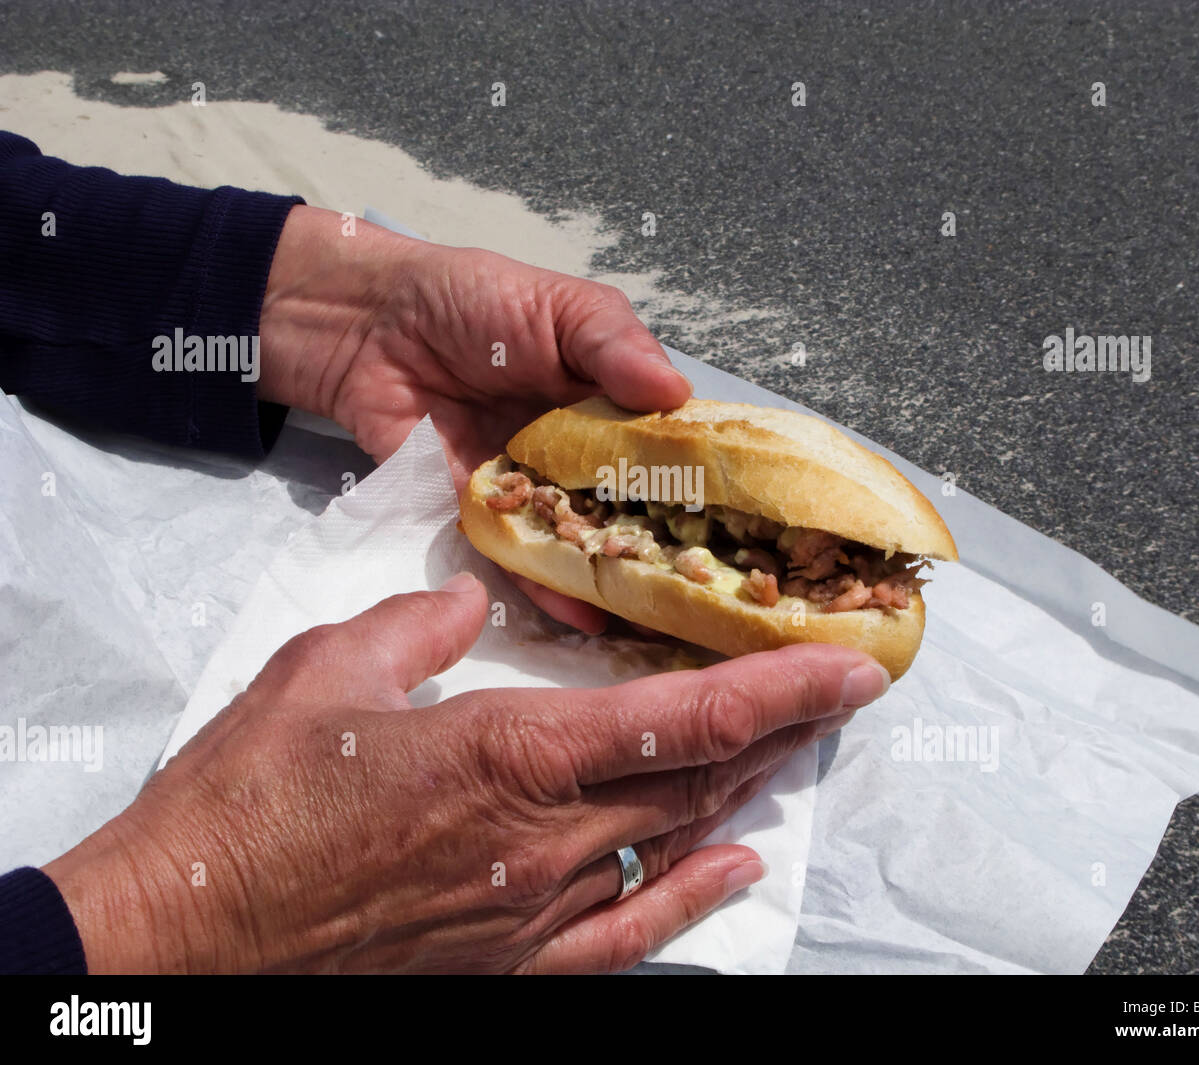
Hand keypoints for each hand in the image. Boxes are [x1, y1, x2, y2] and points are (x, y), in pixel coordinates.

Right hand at [42, 575, 889, 972]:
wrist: (183, 937)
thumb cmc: (246, 802)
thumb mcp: (323, 671)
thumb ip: (413, 623)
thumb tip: (464, 600)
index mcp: (506, 753)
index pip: (679, 718)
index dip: (778, 689)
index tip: (849, 667)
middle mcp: (541, 839)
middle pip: (699, 780)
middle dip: (784, 732)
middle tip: (843, 695)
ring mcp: (532, 913)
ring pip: (673, 847)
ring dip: (747, 796)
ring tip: (801, 754)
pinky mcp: (507, 966)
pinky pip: (625, 937)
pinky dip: (692, 902)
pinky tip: (734, 872)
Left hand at [256, 206, 690, 633]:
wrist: (369, 323)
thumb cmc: (473, 298)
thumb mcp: (562, 307)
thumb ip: (615, 346)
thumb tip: (676, 394)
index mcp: (610, 403)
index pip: (667, 451)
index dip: (703, 485)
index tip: (749, 527)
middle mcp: (579, 455)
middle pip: (631, 509)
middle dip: (665, 549)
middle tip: (710, 591)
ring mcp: (531, 489)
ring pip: (580, 541)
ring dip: (615, 578)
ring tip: (657, 619)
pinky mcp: (481, 515)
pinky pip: (518, 555)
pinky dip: (547, 585)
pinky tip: (584, 612)